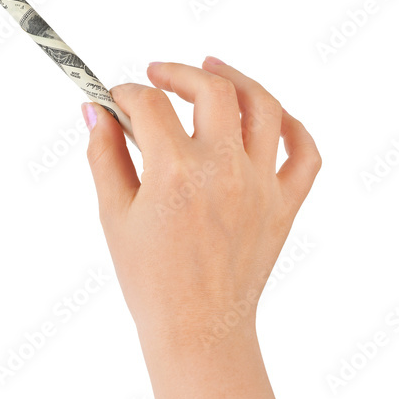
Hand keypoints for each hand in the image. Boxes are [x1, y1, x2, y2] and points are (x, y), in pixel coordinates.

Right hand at [82, 57, 320, 349]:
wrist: (198, 329)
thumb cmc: (150, 280)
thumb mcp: (114, 215)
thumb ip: (104, 156)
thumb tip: (95, 113)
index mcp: (175, 174)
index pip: (150, 105)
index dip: (126, 93)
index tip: (116, 99)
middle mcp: (224, 171)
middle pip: (212, 90)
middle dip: (179, 73)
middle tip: (157, 74)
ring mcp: (261, 185)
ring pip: (264, 107)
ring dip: (237, 78)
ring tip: (212, 69)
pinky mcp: (285, 204)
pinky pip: (303, 151)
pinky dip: (291, 125)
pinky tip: (268, 114)